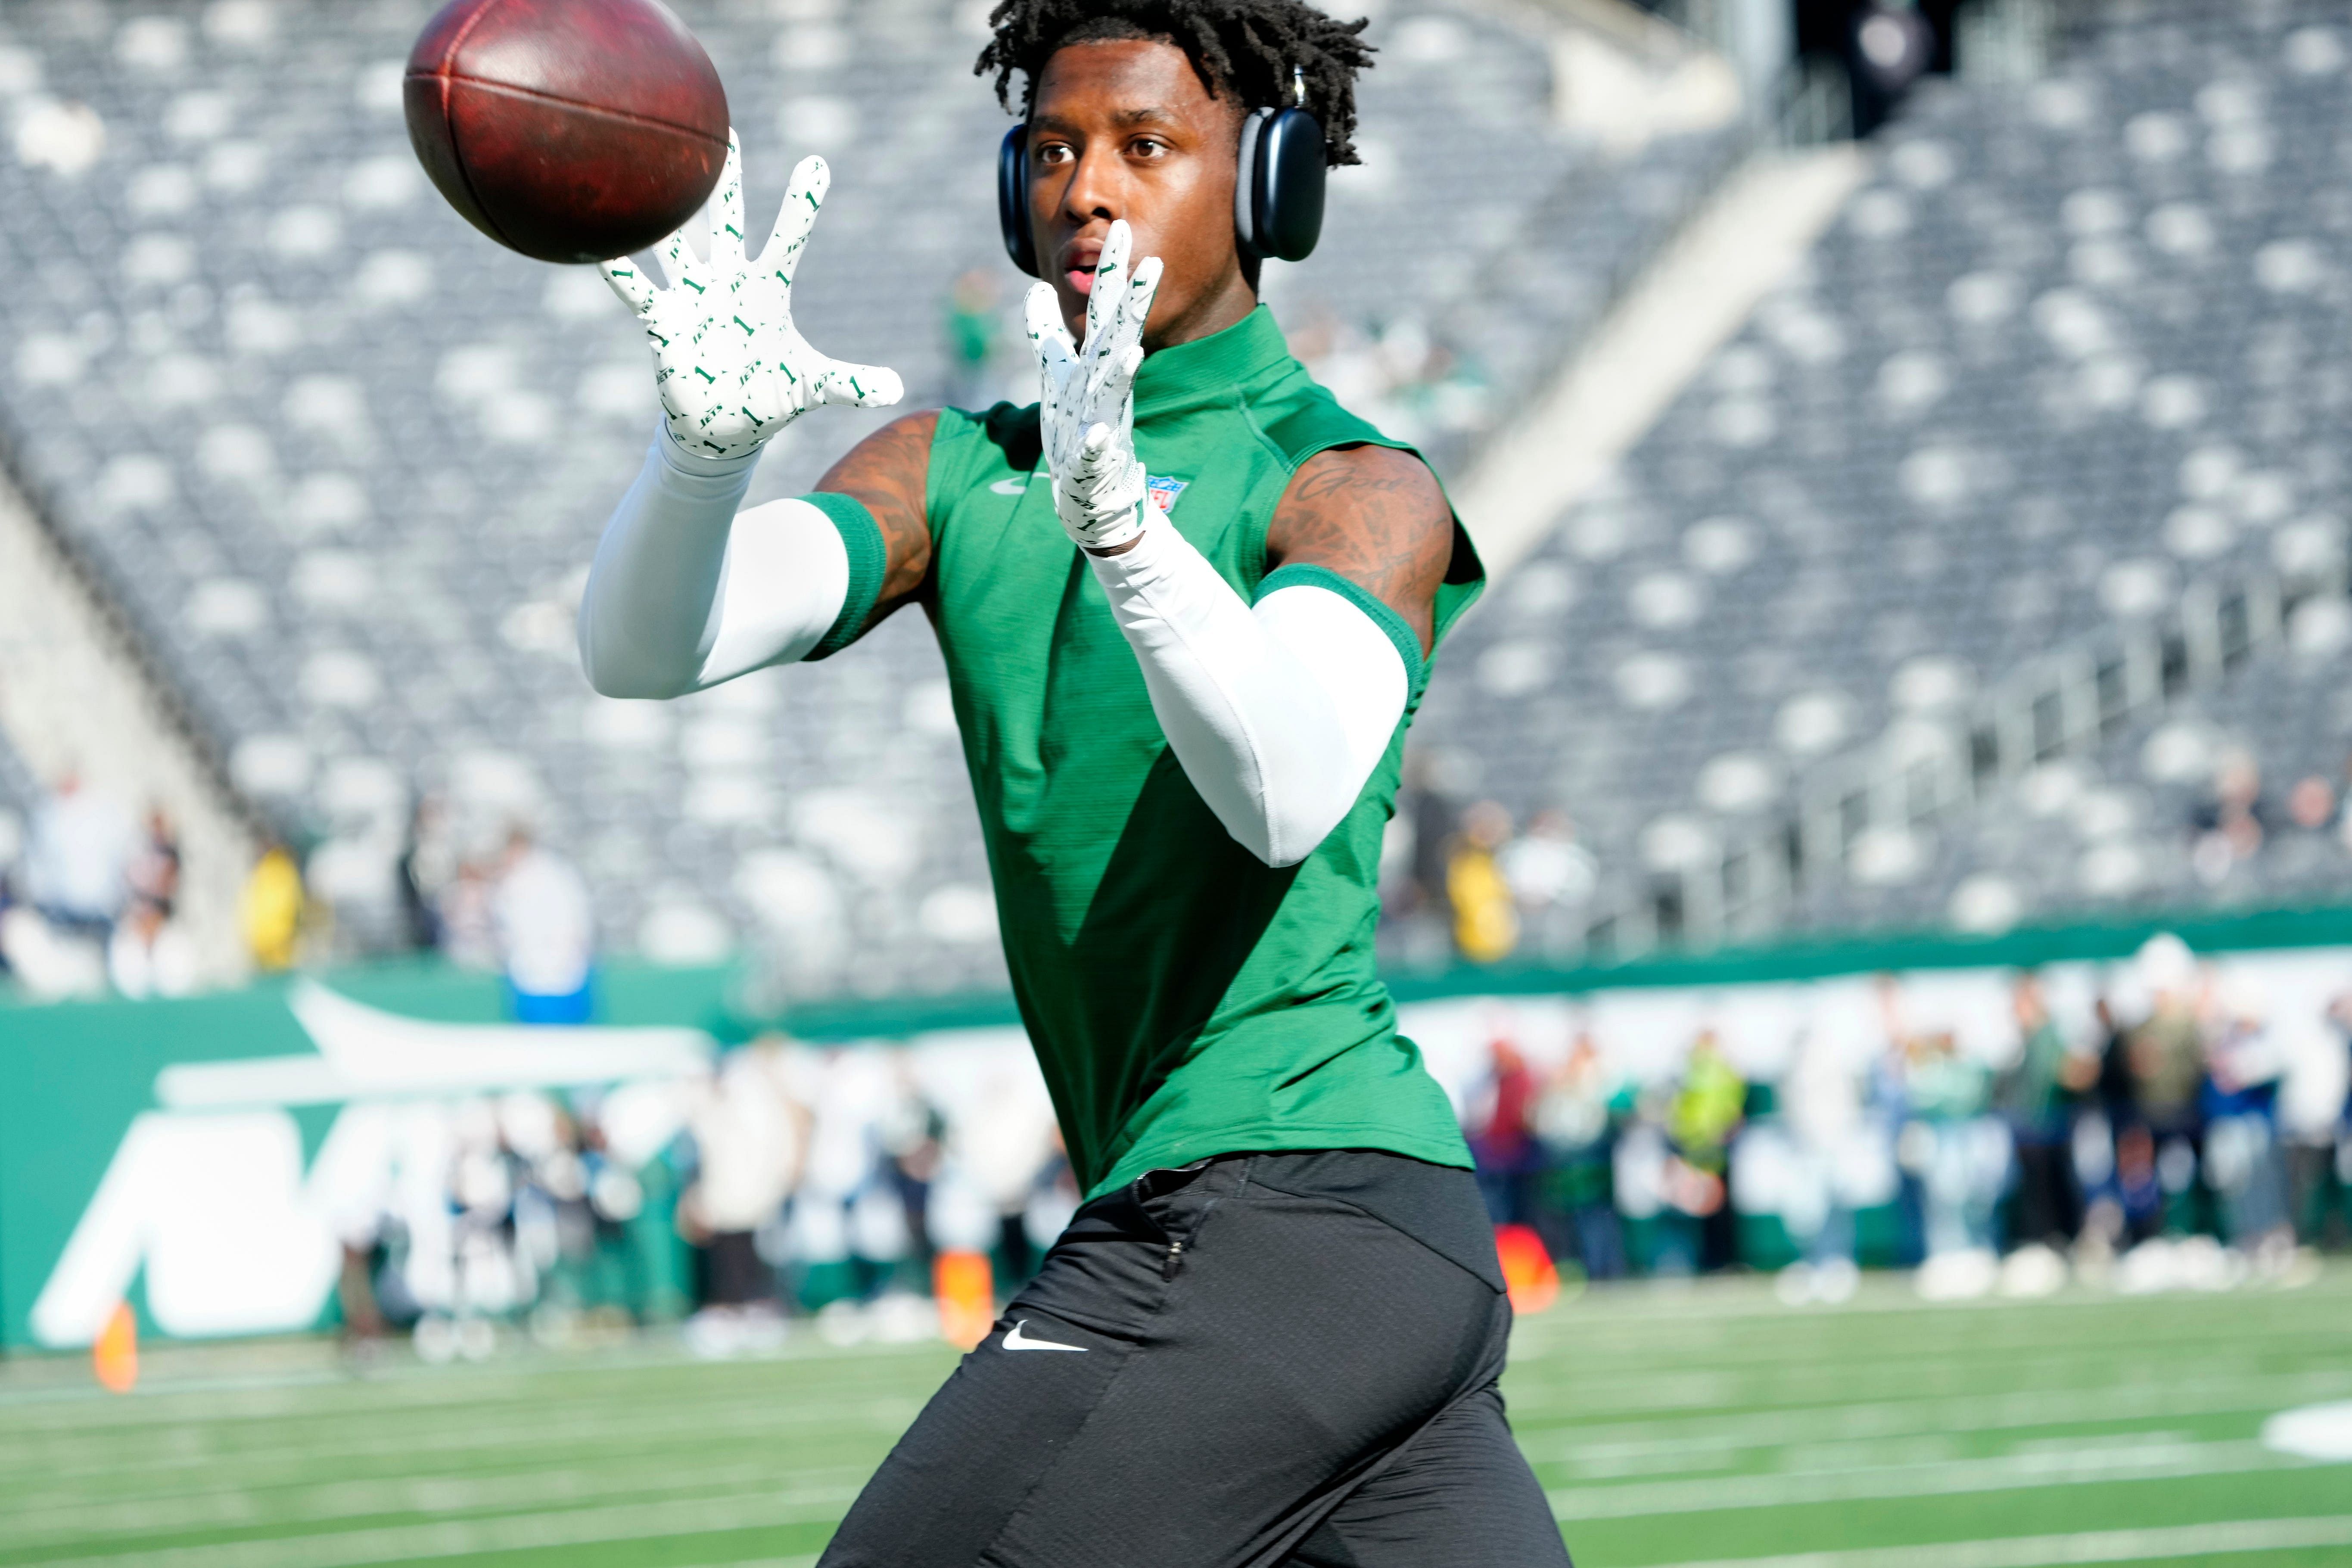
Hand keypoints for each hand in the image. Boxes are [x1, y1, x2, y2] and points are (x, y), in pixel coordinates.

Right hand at [601, 133, 901, 460]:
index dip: (802, 204)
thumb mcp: (814, 388)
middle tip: (727, 132)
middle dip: (726, 179)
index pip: (789, 238)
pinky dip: (619, 269)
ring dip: (667, 212)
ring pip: (677, 241)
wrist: (724, 428)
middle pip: (726, 219)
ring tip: (655, 168)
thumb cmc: (769, 398)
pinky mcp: (663, 322)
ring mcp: (693, 296)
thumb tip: (898, 390)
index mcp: (767, 288)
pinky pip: (636, 289)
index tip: (817, 163)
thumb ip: (852, 383)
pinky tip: (598, 244)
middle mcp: (727, 281)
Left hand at [1025, 220, 1161, 550]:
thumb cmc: (1077, 429)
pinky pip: (1098, 451)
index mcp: (1096, 363)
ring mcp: (1103, 422)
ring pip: (1115, 391)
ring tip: (1135, 349)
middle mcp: (1104, 387)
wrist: (1092, 493)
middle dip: (1133, 305)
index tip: (1121, 228)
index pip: (1105, 311)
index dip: (1112, 272)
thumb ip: (1046, 332)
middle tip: (1154, 266)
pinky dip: (1100, 442)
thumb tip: (1036, 287)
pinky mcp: (1094, 461)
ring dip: (1124, 370)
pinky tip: (1103, 433)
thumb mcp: (1056, 374)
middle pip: (1119, 339)